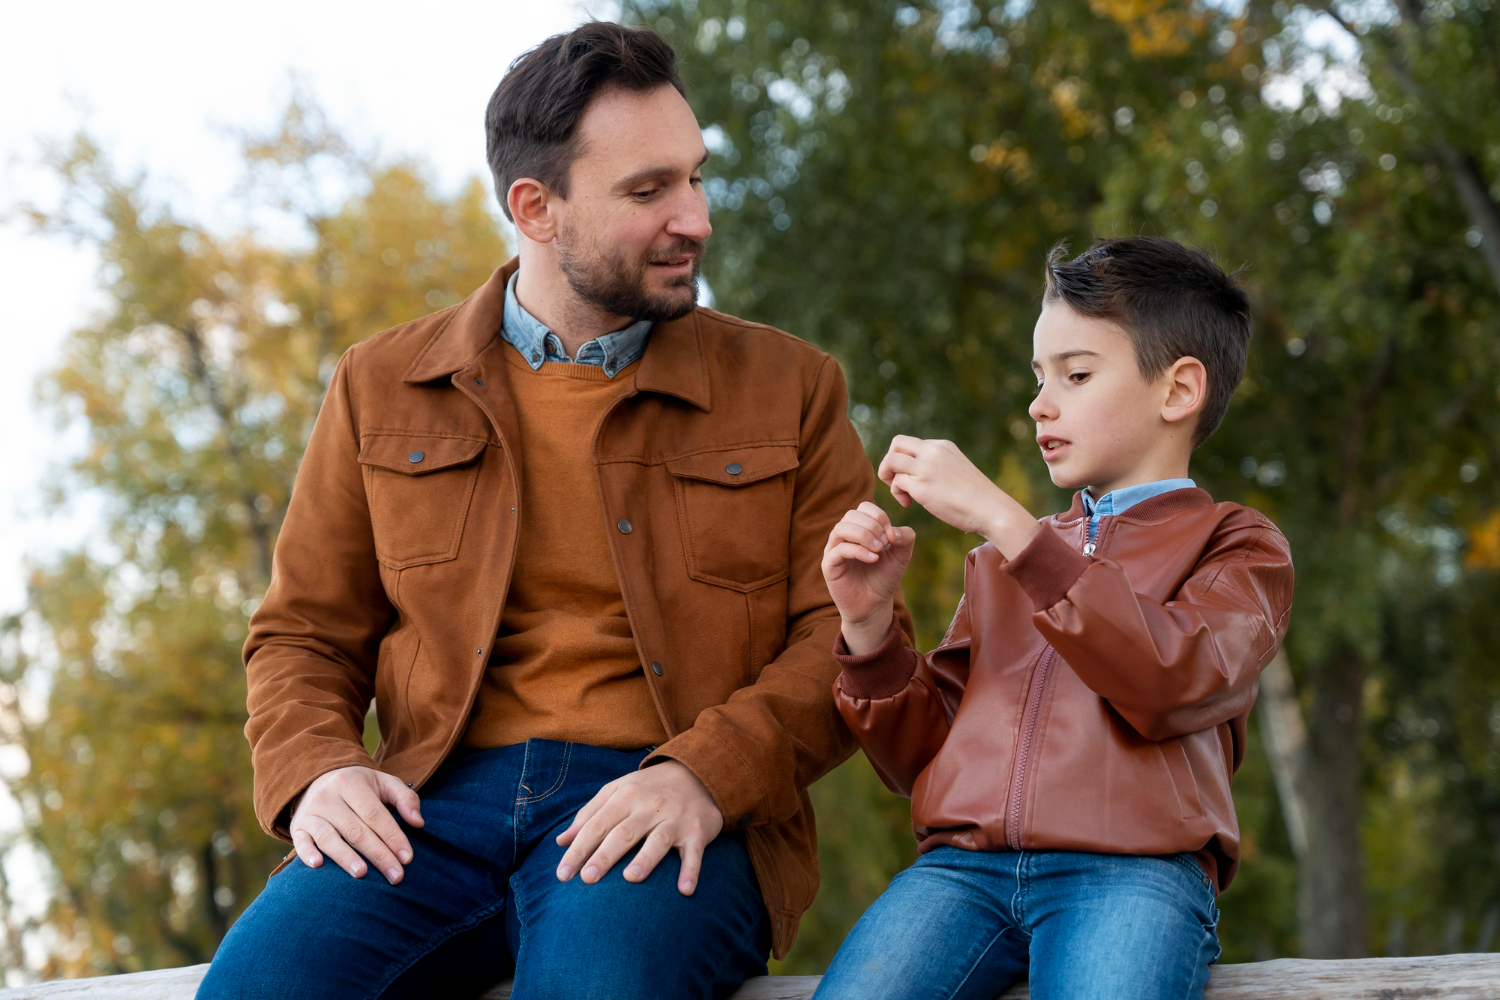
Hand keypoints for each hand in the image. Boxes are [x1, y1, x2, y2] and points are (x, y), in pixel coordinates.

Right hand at [289, 765, 423, 883]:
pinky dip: (307, 854)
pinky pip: (300, 841)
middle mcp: (328, 796)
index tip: (407, 858)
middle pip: (356, 830)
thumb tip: (418, 822)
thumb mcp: (384, 783)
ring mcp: (310, 812)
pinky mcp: (297, 826)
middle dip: (378, 854)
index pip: (375, 814)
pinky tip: (318, 865)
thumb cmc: (360, 787)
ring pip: (328, 837)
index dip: (392, 836)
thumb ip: (405, 799)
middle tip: (395, 876)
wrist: (319, 779)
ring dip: (345, 857)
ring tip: (362, 874)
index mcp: (352, 783)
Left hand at [555, 761, 723, 895]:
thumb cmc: (648, 789)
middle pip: (624, 833)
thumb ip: (589, 814)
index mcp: (626, 796)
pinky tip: (685, 890)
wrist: (697, 773)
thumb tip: (561, 841)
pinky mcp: (697, 831)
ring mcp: (675, 819)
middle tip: (587, 879)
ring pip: (658, 840)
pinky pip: (694, 853)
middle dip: (604, 855)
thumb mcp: (617, 791)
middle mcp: (650, 806)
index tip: (562, 875)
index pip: (597, 825)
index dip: (578, 849)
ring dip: (646, 859)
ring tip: (630, 879)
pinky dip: (691, 870)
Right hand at [822, 501, 914, 653]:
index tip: (890, 535)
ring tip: (879, 550)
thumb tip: (891, 531)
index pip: (864, 508)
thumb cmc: (884, 577)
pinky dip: (858, 551)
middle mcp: (844, 536)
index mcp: (859, 528)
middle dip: (872, 526)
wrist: (874, 605)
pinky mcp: (829, 565)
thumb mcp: (901, 556)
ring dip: (863, 535)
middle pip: (851, 515)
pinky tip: (874, 559)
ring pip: (841, 529)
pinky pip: (839, 550)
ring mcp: (834, 549)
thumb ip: (905, 538)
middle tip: (885, 544)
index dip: (879, 516)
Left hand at [878, 436, 1039, 557]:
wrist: (991, 510)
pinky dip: (897, 493)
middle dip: (890, 462)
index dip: (904, 459)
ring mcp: (926, 467)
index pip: (911, 443)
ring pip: (890, 460)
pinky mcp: (922, 486)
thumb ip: (938, 465)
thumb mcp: (956, 469)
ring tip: (902, 494)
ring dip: (888, 477)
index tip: (912, 477)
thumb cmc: (976, 497)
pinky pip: (896, 483)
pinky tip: (909, 504)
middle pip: (896, 443)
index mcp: (942, 446)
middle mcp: (933, 451)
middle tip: (897, 482)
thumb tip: (920, 474)